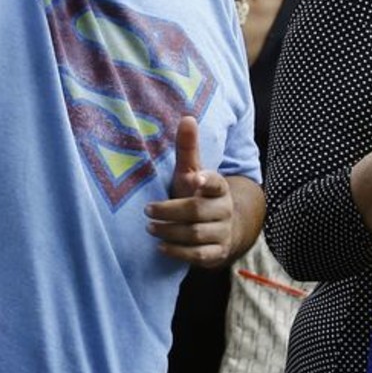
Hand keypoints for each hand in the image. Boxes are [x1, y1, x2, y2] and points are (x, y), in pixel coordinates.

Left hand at [146, 116, 237, 269]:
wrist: (219, 228)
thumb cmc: (196, 194)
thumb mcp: (190, 172)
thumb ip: (187, 148)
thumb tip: (187, 116)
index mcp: (218, 187)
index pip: (216, 182)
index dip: (207, 180)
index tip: (194, 178)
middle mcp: (224, 210)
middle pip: (197, 211)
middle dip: (170, 211)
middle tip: (148, 210)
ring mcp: (223, 232)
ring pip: (195, 234)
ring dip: (170, 231)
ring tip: (150, 228)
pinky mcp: (217, 253)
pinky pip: (198, 255)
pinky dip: (179, 252)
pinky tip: (161, 247)